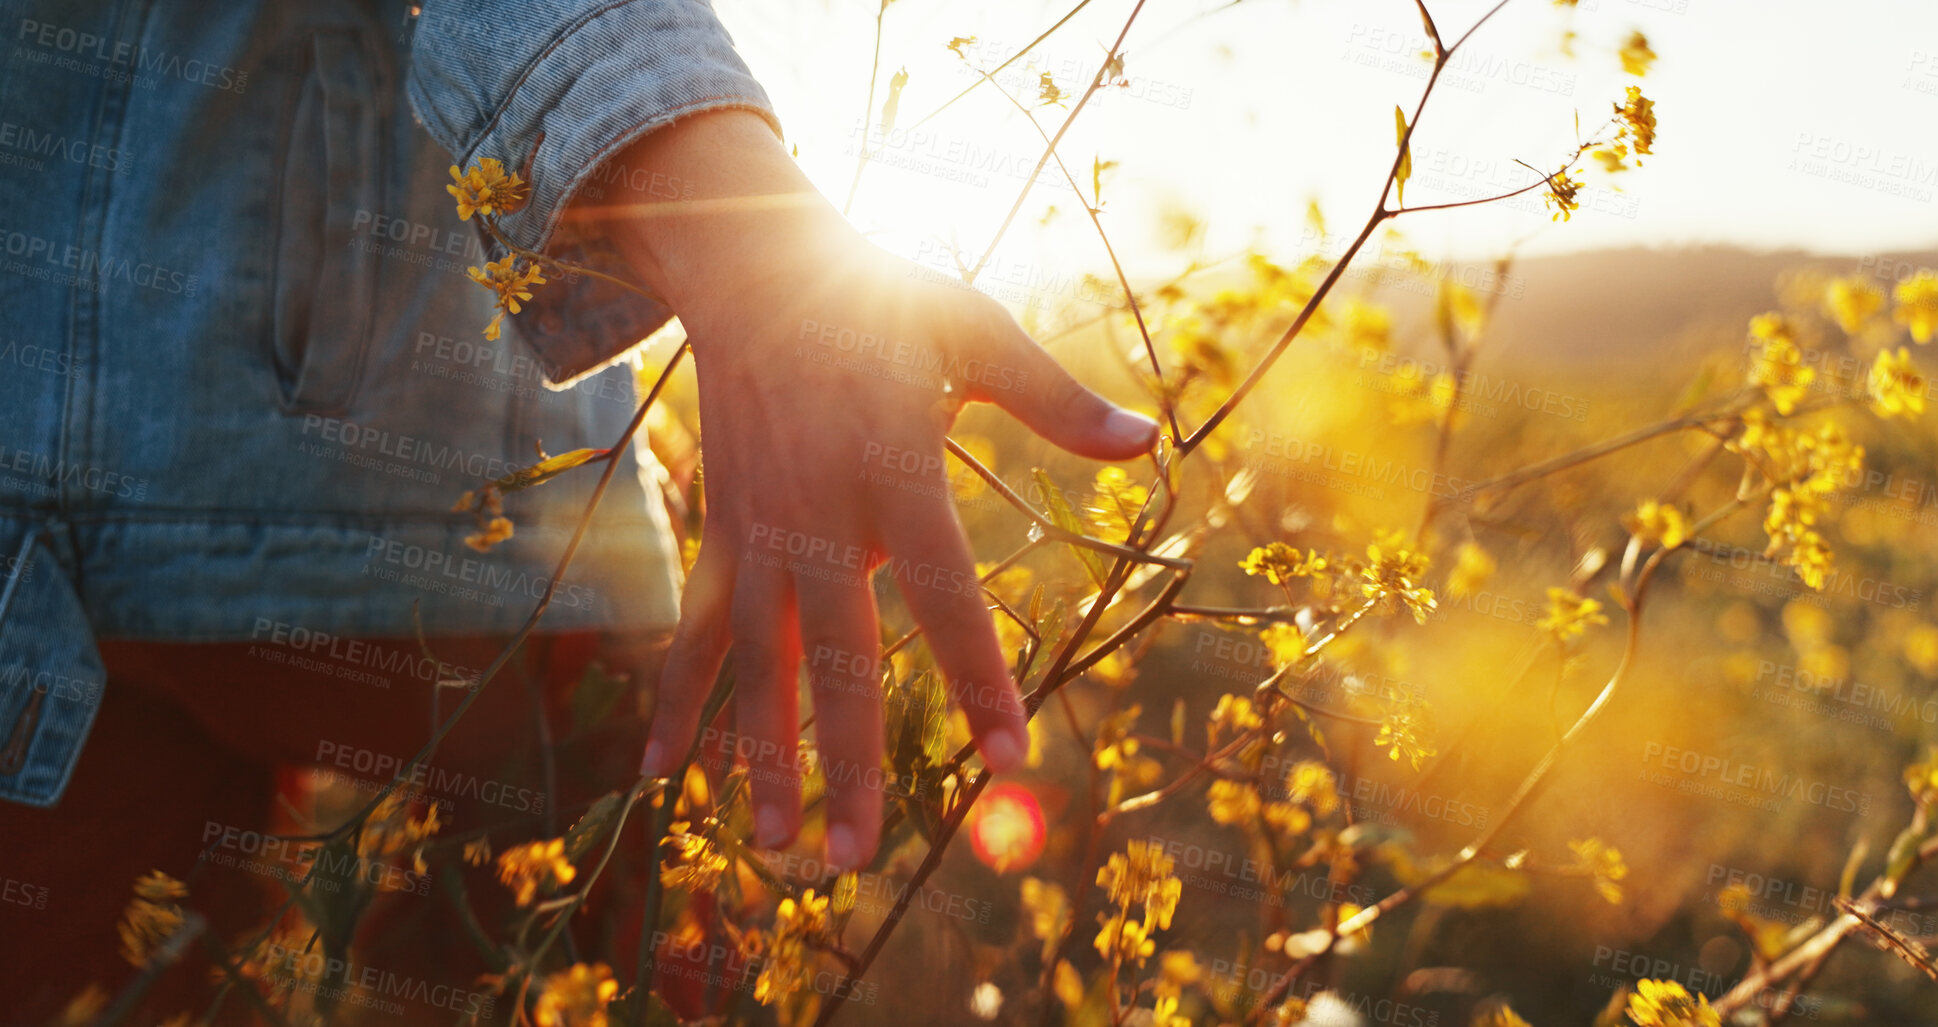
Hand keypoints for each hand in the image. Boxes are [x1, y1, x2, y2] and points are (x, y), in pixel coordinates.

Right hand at [588, 111, 1156, 868]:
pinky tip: (657, 780)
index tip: (1008, 759)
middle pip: (834, 657)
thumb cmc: (879, 300)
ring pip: (757, 666)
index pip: (944, 596)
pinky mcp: (721, 537)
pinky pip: (694, 634)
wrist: (751, 270)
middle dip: (850, 760)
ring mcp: (757, 534)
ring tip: (781, 848)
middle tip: (861, 855)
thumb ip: (1056, 398)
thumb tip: (1149, 442)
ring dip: (764, 760)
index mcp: (892, 472)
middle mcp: (816, 517)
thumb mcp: (973, 330)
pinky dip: (674, 705)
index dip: (977, 678)